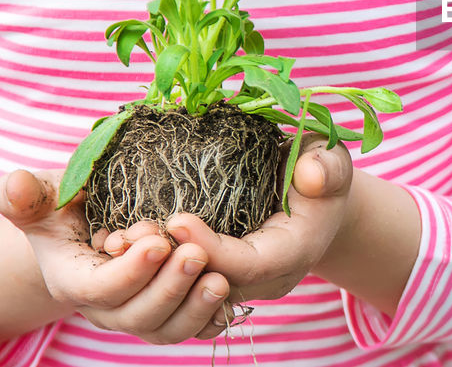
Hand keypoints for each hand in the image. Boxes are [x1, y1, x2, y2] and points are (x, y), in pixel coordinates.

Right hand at [0, 169, 232, 342]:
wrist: (95, 224)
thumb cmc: (71, 205)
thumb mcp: (49, 194)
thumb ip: (27, 194)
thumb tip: (14, 186)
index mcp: (74, 281)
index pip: (99, 290)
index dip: (129, 272)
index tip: (157, 241)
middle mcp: (108, 307)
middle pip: (137, 316)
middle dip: (168, 288)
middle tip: (196, 253)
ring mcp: (141, 314)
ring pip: (167, 330)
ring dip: (194, 308)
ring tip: (219, 278)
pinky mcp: (172, 313)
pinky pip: (194, 330)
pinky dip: (212, 319)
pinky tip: (230, 298)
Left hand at [105, 137, 353, 303]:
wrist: (317, 201)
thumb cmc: (320, 174)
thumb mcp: (331, 161)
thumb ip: (327, 167)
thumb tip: (311, 174)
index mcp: (294, 252)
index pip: (249, 266)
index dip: (212, 248)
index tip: (177, 219)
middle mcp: (265, 279)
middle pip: (213, 286)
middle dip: (171, 265)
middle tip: (132, 234)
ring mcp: (240, 283)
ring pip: (192, 290)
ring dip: (154, 271)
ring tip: (120, 238)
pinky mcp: (218, 277)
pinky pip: (184, 283)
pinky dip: (153, 269)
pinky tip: (123, 244)